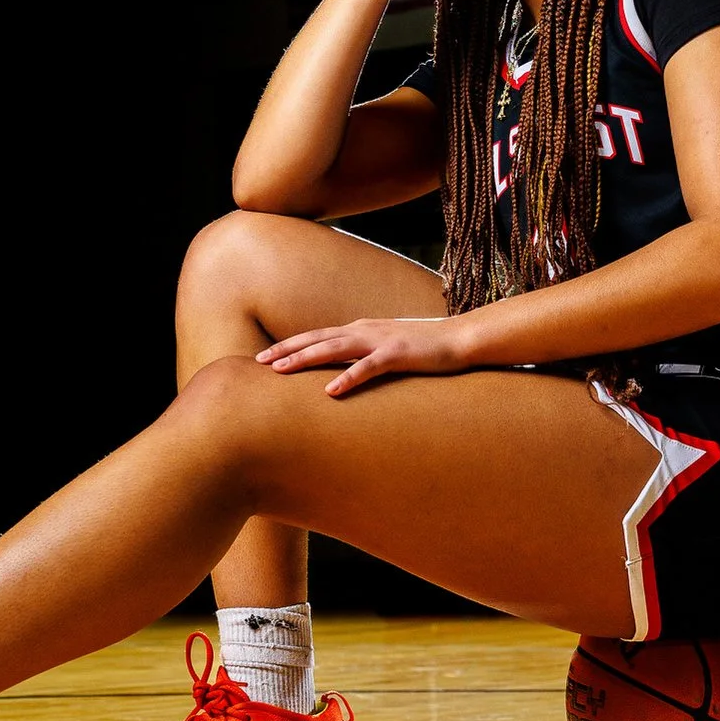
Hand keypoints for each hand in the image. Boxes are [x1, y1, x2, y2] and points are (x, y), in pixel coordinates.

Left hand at [256, 316, 473, 396]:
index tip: (265, 357)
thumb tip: (343, 373)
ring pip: (334, 349)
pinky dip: (347, 378)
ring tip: (281, 371)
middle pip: (317, 339)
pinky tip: (330, 391)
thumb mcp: (388, 350)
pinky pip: (368, 368)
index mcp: (361, 330)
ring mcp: (380, 341)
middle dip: (286, 350)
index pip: (318, 336)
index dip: (290, 345)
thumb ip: (365, 357)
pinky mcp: (398, 355)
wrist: (461, 339)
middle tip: (259, 362)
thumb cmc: (426, 348)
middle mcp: (365, 330)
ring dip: (305, 359)